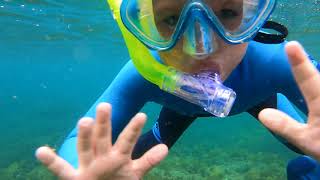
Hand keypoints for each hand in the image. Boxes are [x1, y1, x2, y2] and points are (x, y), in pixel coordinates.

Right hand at [36, 103, 167, 179]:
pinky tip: (40, 151)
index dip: (134, 129)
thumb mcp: (134, 173)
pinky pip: (61, 170)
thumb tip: (165, 147)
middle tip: (106, 106)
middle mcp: (101, 157)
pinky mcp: (74, 179)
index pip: (126, 140)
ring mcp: (87, 167)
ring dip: (84, 136)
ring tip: (84, 121)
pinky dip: (50, 162)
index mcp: (116, 155)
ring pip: (85, 149)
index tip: (143, 115)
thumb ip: (148, 160)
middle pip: (103, 139)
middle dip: (104, 124)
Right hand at [258, 41, 319, 159]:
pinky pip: (318, 88)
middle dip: (307, 68)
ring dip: (315, 80)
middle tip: (295, 57)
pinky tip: (311, 97)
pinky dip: (314, 87)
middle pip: (319, 78)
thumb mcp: (307, 141)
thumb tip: (263, 113)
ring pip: (319, 83)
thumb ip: (285, 126)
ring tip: (303, 82)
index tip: (290, 44)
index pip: (306, 77)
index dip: (298, 61)